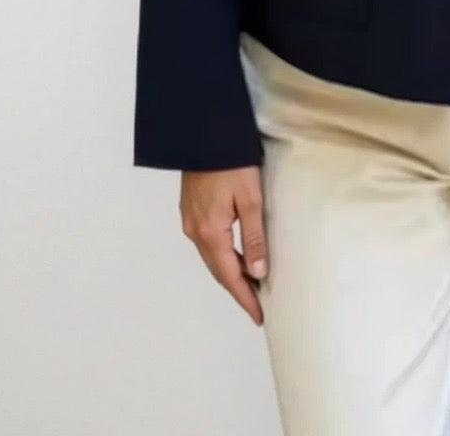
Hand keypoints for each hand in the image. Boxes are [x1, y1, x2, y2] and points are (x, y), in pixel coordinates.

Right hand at [179, 165, 268, 324]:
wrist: (204, 133)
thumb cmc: (230, 161)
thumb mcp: (250, 198)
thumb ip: (254, 237)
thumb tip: (257, 273)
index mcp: (210, 232)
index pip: (229, 276)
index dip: (245, 298)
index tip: (258, 316)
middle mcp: (195, 230)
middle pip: (218, 270)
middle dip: (238, 289)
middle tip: (257, 306)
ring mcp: (190, 219)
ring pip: (212, 256)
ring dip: (230, 272)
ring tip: (250, 284)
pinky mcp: (191, 209)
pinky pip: (207, 242)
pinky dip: (222, 255)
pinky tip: (234, 255)